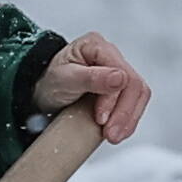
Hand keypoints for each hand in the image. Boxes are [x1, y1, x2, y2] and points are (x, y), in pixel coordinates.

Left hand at [32, 32, 151, 142]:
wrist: (42, 91)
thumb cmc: (50, 81)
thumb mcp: (64, 78)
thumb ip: (91, 77)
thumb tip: (121, 78)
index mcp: (97, 46)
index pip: (122, 73)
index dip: (116, 100)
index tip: (101, 120)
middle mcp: (111, 55)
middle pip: (135, 85)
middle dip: (124, 114)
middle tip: (111, 135)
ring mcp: (118, 71)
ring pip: (139, 95)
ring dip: (129, 119)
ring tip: (114, 136)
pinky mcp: (120, 88)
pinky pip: (134, 103)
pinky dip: (128, 120)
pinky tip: (119, 131)